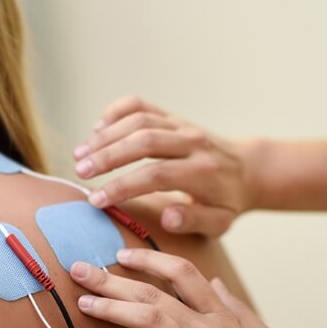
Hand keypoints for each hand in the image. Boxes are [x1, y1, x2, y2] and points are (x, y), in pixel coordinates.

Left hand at [71, 250, 323, 327]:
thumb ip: (231, 304)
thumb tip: (213, 283)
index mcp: (219, 313)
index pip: (180, 272)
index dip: (148, 259)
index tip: (121, 254)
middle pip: (153, 293)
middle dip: (113, 279)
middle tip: (80, 268)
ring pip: (150, 323)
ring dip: (114, 311)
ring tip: (85, 303)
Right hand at [73, 96, 260, 236]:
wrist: (246, 169)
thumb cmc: (226, 202)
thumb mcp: (219, 222)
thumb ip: (194, 221)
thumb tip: (167, 216)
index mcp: (203, 172)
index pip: (157, 175)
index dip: (123, 186)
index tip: (96, 200)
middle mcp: (192, 142)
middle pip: (144, 141)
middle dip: (108, 156)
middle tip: (79, 171)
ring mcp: (181, 125)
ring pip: (139, 121)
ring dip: (105, 136)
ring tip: (79, 155)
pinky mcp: (172, 116)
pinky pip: (141, 105)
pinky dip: (116, 112)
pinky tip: (97, 128)